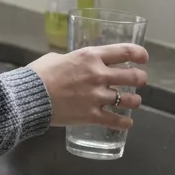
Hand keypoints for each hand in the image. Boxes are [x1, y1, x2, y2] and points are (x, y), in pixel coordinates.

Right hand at [27, 43, 148, 129]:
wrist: (30, 96)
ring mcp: (97, 96)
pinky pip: (116, 121)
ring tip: (134, 102)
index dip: (139, 54)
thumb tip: (73, 64)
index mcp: (90, 56)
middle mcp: (98, 75)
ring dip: (134, 101)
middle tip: (140, 81)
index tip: (144, 58)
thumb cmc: (39, 74)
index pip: (123, 52)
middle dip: (140, 78)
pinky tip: (127, 123)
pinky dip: (124, 123)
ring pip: (129, 100)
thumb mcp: (57, 58)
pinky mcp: (92, 115)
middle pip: (132, 76)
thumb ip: (71, 61)